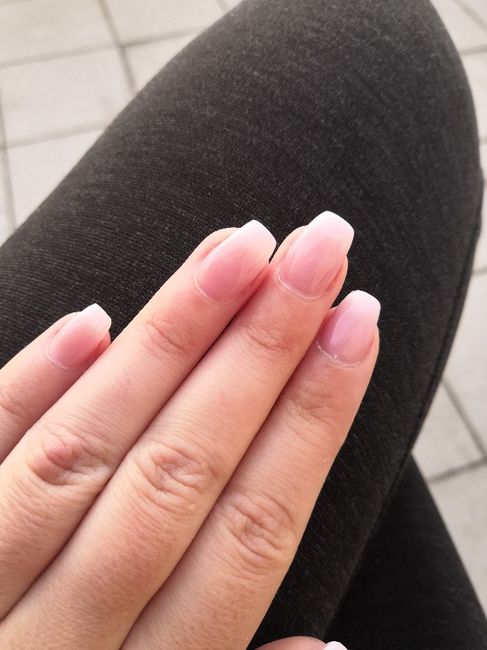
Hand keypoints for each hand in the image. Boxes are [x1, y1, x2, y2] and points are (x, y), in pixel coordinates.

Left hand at [0, 213, 377, 648]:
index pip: (252, 532)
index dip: (313, 421)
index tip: (356, 323)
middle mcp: (56, 644)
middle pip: (181, 473)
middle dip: (261, 351)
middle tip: (316, 249)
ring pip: (85, 451)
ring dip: (168, 343)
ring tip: (238, 252)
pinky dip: (27, 390)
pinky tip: (88, 321)